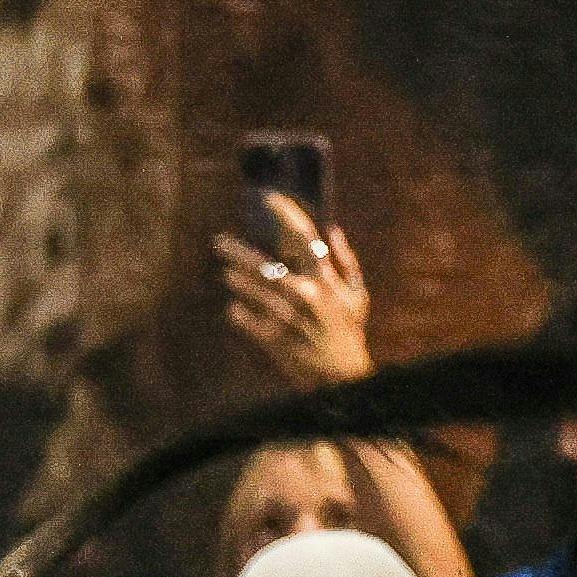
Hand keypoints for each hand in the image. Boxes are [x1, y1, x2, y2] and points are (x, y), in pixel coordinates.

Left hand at [213, 188, 376, 387]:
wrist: (341, 379)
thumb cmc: (349, 334)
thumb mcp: (358, 296)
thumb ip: (347, 262)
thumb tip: (332, 230)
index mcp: (326, 280)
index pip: (304, 236)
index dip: (285, 213)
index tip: (268, 198)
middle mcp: (305, 295)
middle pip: (265, 264)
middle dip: (237, 250)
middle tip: (218, 241)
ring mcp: (287, 318)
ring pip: (252, 290)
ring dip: (235, 279)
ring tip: (226, 272)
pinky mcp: (273, 339)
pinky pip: (245, 320)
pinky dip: (237, 313)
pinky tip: (234, 308)